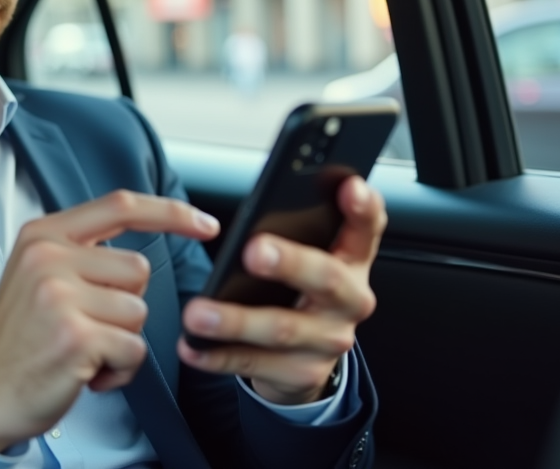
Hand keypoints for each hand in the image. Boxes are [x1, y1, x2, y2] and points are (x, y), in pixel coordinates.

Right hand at [0, 191, 220, 451]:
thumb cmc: (18, 340)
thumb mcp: (35, 275)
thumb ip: (79, 254)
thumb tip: (138, 252)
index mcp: (42, 235)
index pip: (119, 206)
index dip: (170, 212)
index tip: (204, 224)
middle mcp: (48, 257)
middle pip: (138, 269)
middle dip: (125, 304)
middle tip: (84, 325)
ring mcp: (60, 295)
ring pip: (139, 311)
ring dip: (121, 340)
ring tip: (82, 350)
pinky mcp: (76, 335)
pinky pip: (134, 348)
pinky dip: (118, 369)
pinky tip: (84, 372)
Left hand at [178, 176, 385, 404]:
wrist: (305, 357)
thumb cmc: (299, 289)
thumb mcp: (311, 257)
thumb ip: (298, 230)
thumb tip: (261, 203)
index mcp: (352, 260)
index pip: (367, 228)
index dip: (361, 208)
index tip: (349, 186)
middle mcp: (349, 300)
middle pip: (326, 278)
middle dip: (290, 263)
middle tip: (253, 251)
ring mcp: (329, 340)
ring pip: (282, 329)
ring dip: (236, 321)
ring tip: (199, 313)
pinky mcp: (302, 373)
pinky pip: (255, 364)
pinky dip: (218, 356)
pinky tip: (192, 346)